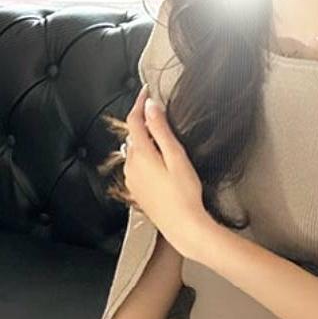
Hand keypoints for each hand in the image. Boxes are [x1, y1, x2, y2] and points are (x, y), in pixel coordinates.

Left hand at [123, 84, 208, 253]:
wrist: (183, 227)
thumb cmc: (184, 194)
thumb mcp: (176, 157)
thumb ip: (161, 130)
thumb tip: (151, 107)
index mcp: (141, 154)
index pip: (134, 120)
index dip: (139, 102)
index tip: (146, 91)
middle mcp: (131, 166)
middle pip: (133, 135)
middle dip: (143, 122)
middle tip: (157, 113)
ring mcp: (132, 180)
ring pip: (133, 152)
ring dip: (143, 141)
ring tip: (160, 139)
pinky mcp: (136, 191)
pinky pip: (136, 167)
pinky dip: (144, 158)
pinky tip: (158, 164)